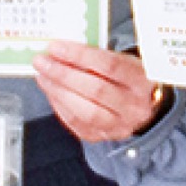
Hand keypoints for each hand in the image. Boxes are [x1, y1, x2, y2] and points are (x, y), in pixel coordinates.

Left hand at [33, 42, 166, 143]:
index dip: (79, 56)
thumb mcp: (123, 62)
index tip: (56, 47)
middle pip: (95, 90)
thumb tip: (62, 51)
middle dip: (63, 74)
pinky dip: (60, 106)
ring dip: (58, 91)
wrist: (143, 106)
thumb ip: (98, 56)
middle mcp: (134, 106)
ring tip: (43, 76)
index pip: (109, 65)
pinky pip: (77, 124)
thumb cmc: (129, 78)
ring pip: (85, 111)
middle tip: (42, 62)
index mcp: (142, 80)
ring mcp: (120, 125)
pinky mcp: (104, 137)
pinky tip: (52, 92)